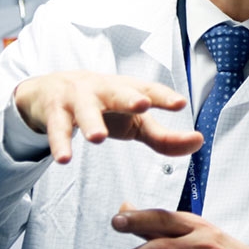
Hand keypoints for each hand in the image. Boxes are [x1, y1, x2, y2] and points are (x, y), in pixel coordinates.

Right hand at [13, 71, 201, 162]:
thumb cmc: (103, 105)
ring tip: (97, 137)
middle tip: (142, 105)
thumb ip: (164, 136)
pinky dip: (59, 143)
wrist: (51, 90)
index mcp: (127, 89)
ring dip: (91, 121)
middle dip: (129, 97)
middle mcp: (103, 89)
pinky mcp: (54, 112)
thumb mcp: (134, 121)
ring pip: (84, 109)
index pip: (149, 89)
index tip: (180, 104)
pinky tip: (63, 158)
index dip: (164, 96)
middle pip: (117, 91)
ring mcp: (77, 98)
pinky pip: (57, 129)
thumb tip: (197, 143)